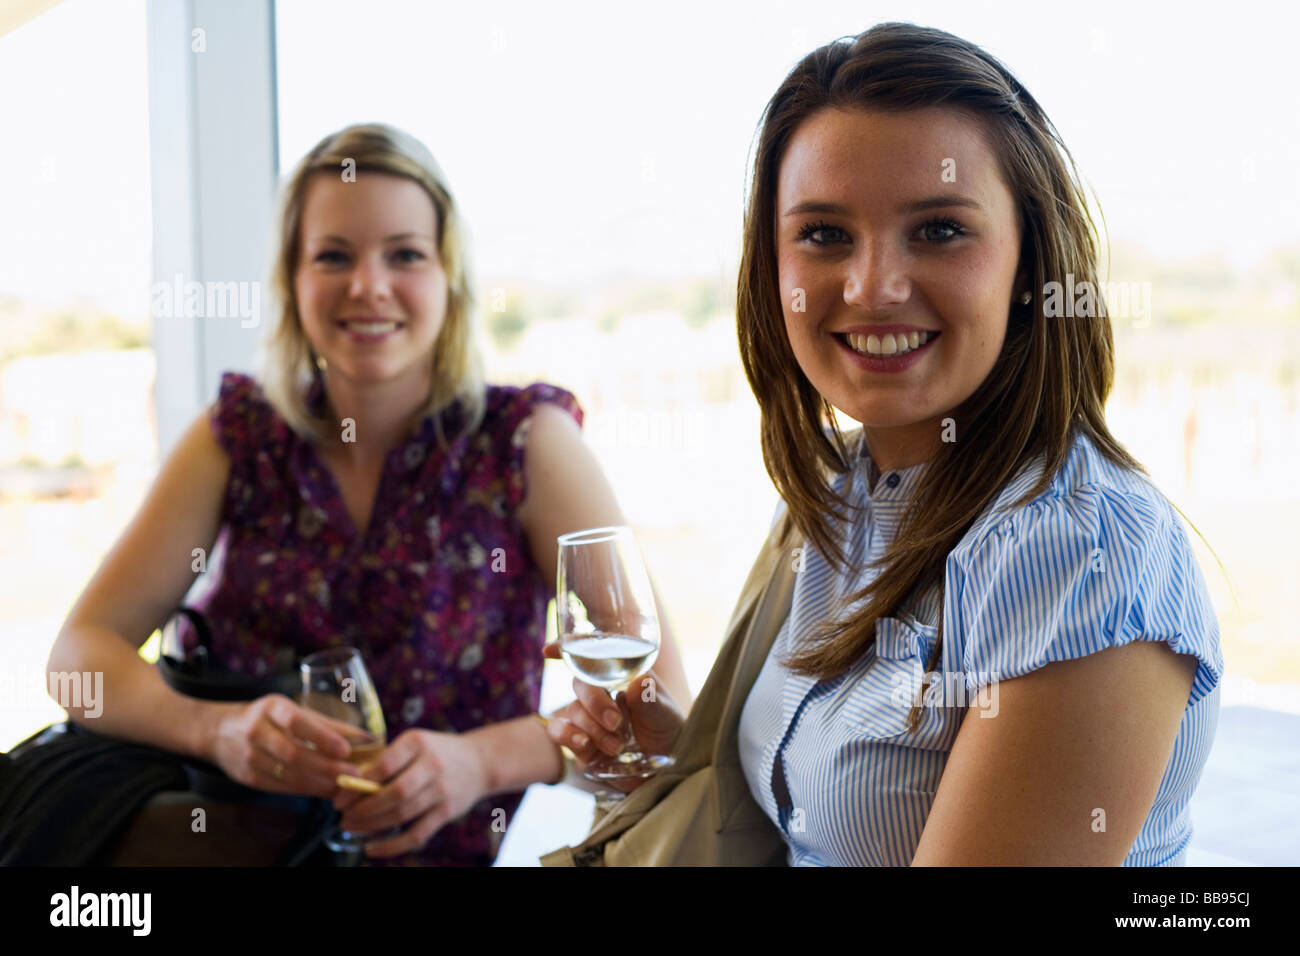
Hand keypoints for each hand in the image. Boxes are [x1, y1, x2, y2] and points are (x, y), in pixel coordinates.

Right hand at [207, 693, 366, 796]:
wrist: (219, 732)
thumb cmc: (268, 717)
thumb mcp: (292, 709)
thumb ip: (327, 724)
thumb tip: (365, 738)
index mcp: (271, 707)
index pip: (296, 722)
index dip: (322, 737)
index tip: (346, 749)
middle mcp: (257, 731)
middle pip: (294, 753)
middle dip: (326, 767)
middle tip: (353, 775)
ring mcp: (250, 757)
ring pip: (289, 775)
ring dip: (320, 783)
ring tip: (345, 786)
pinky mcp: (249, 779)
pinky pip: (282, 788)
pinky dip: (307, 791)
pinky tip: (326, 791)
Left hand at [330, 728, 489, 857]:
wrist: (480, 762)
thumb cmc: (436, 751)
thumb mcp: (415, 743)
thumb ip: (388, 759)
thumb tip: (349, 783)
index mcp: (418, 742)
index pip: (385, 764)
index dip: (359, 783)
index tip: (340, 795)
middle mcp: (433, 765)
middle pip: (394, 793)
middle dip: (363, 808)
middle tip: (342, 815)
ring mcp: (443, 790)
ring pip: (402, 814)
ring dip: (372, 824)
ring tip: (351, 826)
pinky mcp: (448, 812)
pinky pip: (417, 834)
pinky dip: (392, 845)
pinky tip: (372, 849)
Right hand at [542, 641, 684, 786]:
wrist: (664, 764)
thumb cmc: (665, 729)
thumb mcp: (665, 713)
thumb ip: (650, 699)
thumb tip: (639, 683)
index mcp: (620, 674)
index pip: (592, 655)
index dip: (570, 647)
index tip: (550, 651)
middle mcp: (600, 692)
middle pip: (580, 683)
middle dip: (594, 702)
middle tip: (616, 722)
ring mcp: (588, 716)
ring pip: (572, 710)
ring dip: (592, 727)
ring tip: (617, 745)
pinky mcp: (579, 740)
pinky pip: (559, 731)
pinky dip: (568, 736)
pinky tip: (584, 743)